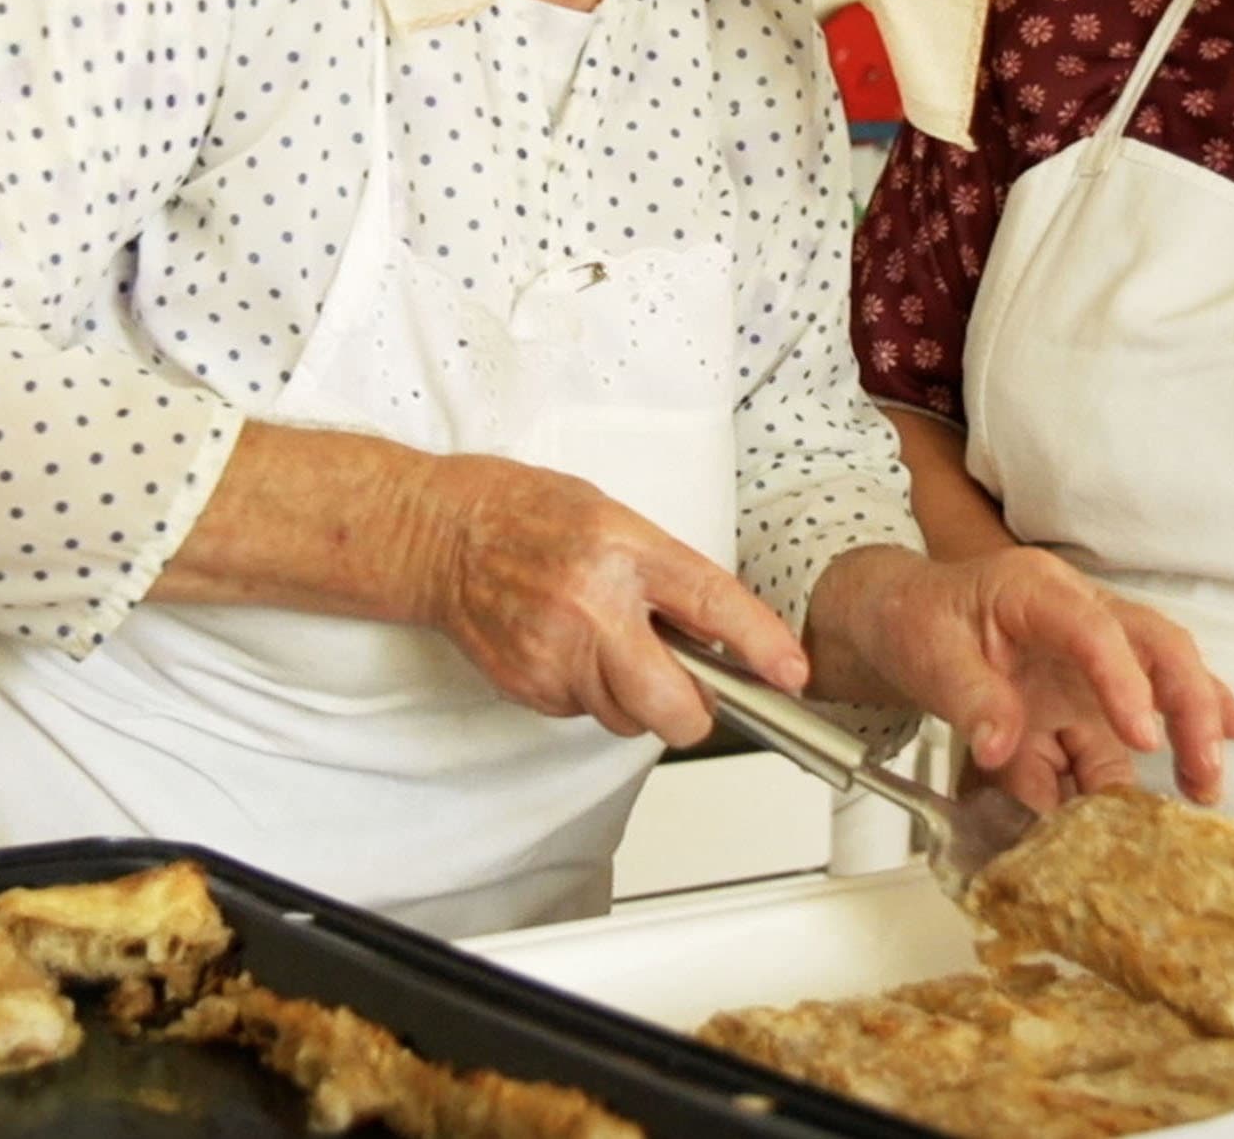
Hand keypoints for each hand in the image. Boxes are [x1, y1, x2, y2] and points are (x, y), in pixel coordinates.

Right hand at [402, 451, 807, 747]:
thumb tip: (718, 632)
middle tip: (686, 687)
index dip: (760, 645)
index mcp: (623, 551)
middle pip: (670, 706)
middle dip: (689, 711)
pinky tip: (565, 647)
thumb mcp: (613, 518)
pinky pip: (583, 713)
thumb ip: (666, 574)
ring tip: (602, 643)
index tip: (791, 673)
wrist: (442, 536)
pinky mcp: (528, 685)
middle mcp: (592, 608)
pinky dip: (586, 691)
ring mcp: (555, 654)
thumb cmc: (525, 514)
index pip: (711, 606)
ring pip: (627, 719)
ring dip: (630, 698)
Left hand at [811, 546, 1233, 812]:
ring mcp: (1083, 664)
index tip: (1143, 736)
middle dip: (1192, 704)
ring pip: (1156, 688)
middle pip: (1156, 648)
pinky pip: (1113, 738)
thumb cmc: (915, 619)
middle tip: (1205, 765)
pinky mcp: (1077, 704)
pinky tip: (1186, 784)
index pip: (1096, 629)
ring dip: (1189, 735)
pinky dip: (1146, 762)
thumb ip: (969, 697)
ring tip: (1205, 789)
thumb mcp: (927, 651)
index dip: (1124, 681)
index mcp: (1037, 591)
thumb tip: (1001, 747)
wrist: (899, 619)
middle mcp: (1077, 621)